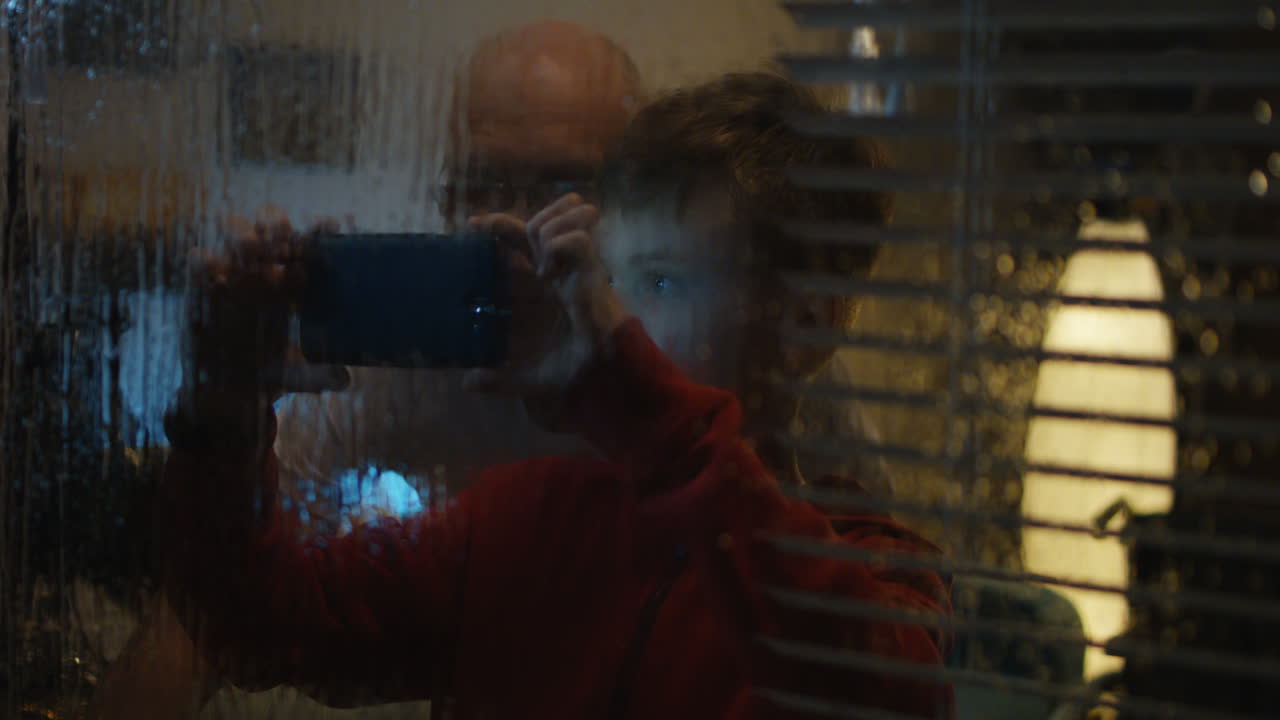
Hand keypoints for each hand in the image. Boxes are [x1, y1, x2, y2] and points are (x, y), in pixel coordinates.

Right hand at [184, 206, 349, 401]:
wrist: (227, 389)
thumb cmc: (272, 371)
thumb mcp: (297, 376)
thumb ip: (319, 375)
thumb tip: (343, 379)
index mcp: (298, 281)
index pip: (313, 242)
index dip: (321, 230)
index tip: (328, 226)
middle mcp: (266, 267)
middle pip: (272, 223)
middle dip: (277, 224)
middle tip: (285, 245)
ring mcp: (232, 271)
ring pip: (235, 229)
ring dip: (244, 235)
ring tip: (253, 255)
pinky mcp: (202, 285)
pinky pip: (197, 260)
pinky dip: (203, 260)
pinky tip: (214, 270)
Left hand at [463, 194, 627, 400]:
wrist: (603, 372)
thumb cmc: (571, 367)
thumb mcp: (526, 373)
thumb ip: (497, 378)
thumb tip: (467, 383)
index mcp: (539, 285)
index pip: (518, 241)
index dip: (496, 226)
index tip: (471, 225)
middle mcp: (556, 268)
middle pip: (537, 219)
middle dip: (509, 219)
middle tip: (489, 230)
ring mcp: (576, 264)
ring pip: (564, 215)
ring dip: (547, 229)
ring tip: (540, 262)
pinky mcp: (593, 268)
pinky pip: (578, 239)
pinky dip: (561, 247)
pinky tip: (549, 273)